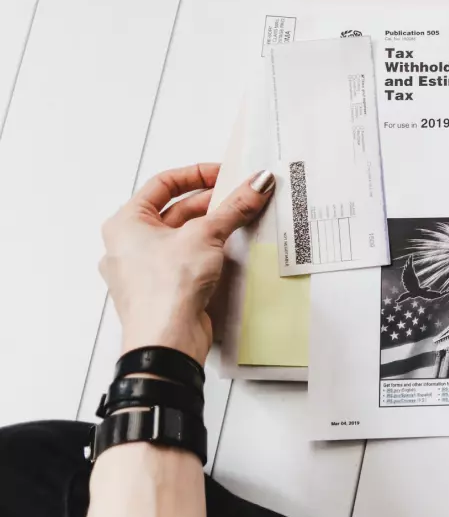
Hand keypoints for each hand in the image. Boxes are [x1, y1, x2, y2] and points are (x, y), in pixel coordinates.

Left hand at [99, 164, 274, 363]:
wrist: (166, 342)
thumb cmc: (164, 290)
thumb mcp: (205, 235)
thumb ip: (234, 207)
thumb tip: (256, 184)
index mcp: (125, 223)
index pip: (163, 184)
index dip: (196, 174)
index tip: (225, 174)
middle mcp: (130, 245)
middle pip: (176, 211)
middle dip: (212, 203)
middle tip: (243, 197)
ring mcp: (146, 270)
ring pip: (184, 237)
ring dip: (213, 228)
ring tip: (242, 220)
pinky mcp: (165, 290)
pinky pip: (188, 260)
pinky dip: (210, 251)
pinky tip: (231, 250)